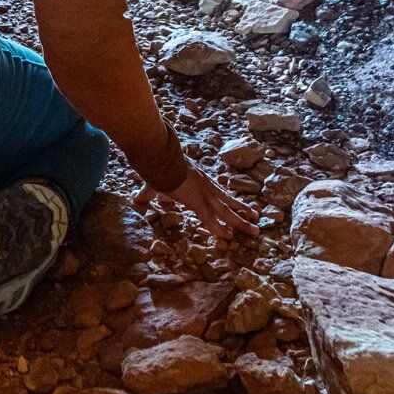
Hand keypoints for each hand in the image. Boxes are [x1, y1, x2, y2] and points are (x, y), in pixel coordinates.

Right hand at [137, 165, 258, 241]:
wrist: (160, 157)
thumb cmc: (158, 166)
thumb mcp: (155, 183)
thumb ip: (147, 195)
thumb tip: (136, 200)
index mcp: (202, 181)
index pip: (222, 195)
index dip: (234, 203)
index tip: (246, 209)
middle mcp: (207, 188)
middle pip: (229, 204)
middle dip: (244, 214)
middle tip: (258, 222)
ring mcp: (203, 194)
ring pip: (226, 212)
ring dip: (241, 222)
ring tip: (256, 230)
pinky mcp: (196, 201)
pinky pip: (210, 219)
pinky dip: (218, 228)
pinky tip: (228, 237)